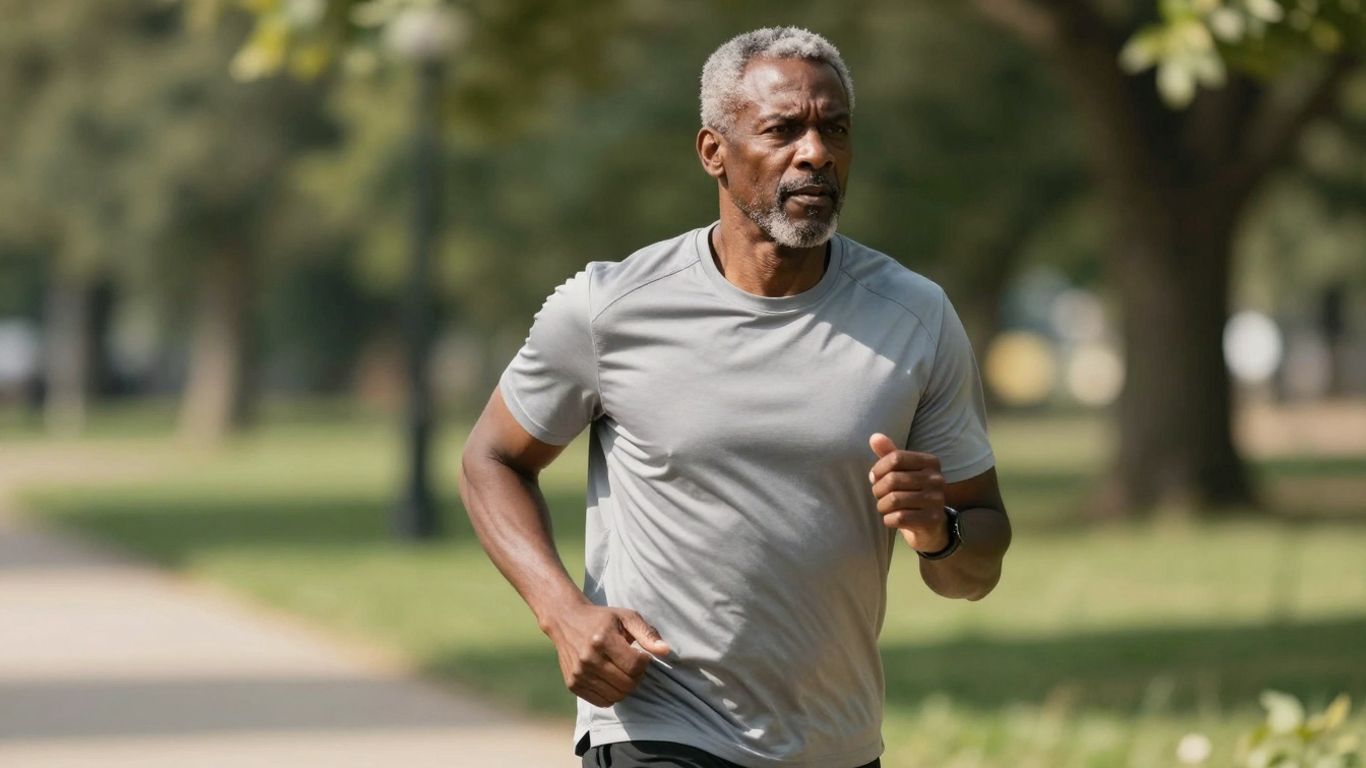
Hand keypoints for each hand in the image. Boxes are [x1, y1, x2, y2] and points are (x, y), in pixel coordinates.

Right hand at [542, 602, 669, 707]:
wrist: (566, 620)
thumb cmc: (602, 619)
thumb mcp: (626, 617)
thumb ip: (647, 633)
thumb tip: (665, 651)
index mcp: (602, 639)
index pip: (635, 665)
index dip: (644, 662)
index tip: (641, 654)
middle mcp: (588, 658)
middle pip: (628, 684)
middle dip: (637, 676)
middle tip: (633, 665)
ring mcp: (579, 673)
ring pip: (617, 696)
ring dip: (626, 687)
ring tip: (622, 671)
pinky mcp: (573, 684)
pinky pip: (603, 701)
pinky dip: (612, 694)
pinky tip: (610, 678)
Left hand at [868, 433, 947, 551]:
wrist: (929, 526)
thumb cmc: (911, 492)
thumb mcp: (901, 471)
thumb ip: (888, 454)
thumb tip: (874, 437)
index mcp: (930, 462)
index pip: (896, 457)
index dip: (878, 469)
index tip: (874, 477)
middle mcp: (937, 479)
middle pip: (893, 479)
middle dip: (878, 489)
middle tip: (879, 495)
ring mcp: (936, 500)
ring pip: (894, 499)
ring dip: (882, 505)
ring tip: (884, 507)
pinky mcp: (932, 519)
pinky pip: (899, 517)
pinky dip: (888, 519)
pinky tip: (891, 519)